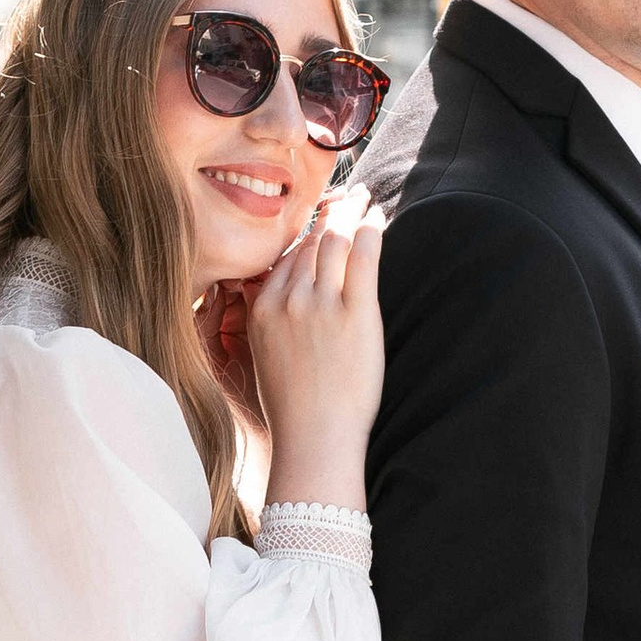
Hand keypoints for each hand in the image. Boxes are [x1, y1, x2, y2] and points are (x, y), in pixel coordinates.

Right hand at [251, 187, 384, 508]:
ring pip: (334, 241)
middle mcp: (289, 301)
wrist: (316, 441)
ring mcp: (322, 305)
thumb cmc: (296, 409)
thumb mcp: (267, 359)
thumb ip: (275, 321)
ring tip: (364, 199)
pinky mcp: (356, 312)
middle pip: (310, 244)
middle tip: (347, 199)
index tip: (320, 225)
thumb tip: (293, 295)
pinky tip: (377, 215)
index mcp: (262, 311)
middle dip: (330, 219)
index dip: (306, 238)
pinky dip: (371, 228)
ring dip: (350, 214)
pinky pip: (364, 254)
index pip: (285, 259)